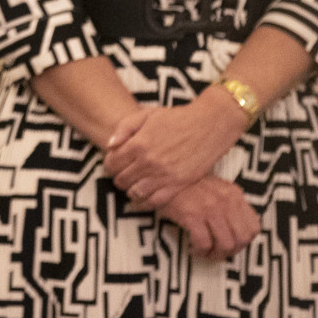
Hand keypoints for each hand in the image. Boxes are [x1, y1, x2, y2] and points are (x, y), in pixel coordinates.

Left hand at [104, 90, 248, 209]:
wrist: (209, 125)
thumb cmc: (177, 118)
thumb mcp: (146, 114)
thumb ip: (124, 128)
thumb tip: (110, 146)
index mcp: (138, 144)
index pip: (112, 163)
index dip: (109, 165)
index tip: (113, 164)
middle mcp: (149, 162)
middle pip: (122, 180)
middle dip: (118, 178)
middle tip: (122, 175)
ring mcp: (164, 175)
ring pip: (136, 193)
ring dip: (130, 191)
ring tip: (132, 186)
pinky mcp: (179, 185)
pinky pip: (156, 201)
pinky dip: (145, 203)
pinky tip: (143, 198)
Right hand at [157, 175, 260, 260]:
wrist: (158, 175)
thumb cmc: (184, 186)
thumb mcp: (214, 188)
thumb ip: (228, 204)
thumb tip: (236, 230)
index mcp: (233, 194)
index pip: (253, 227)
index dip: (244, 242)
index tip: (231, 245)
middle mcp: (225, 200)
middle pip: (242, 239)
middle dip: (230, 252)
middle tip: (217, 253)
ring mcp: (209, 207)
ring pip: (225, 244)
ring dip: (215, 255)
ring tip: (204, 253)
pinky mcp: (192, 214)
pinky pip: (204, 243)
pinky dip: (200, 251)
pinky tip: (193, 249)